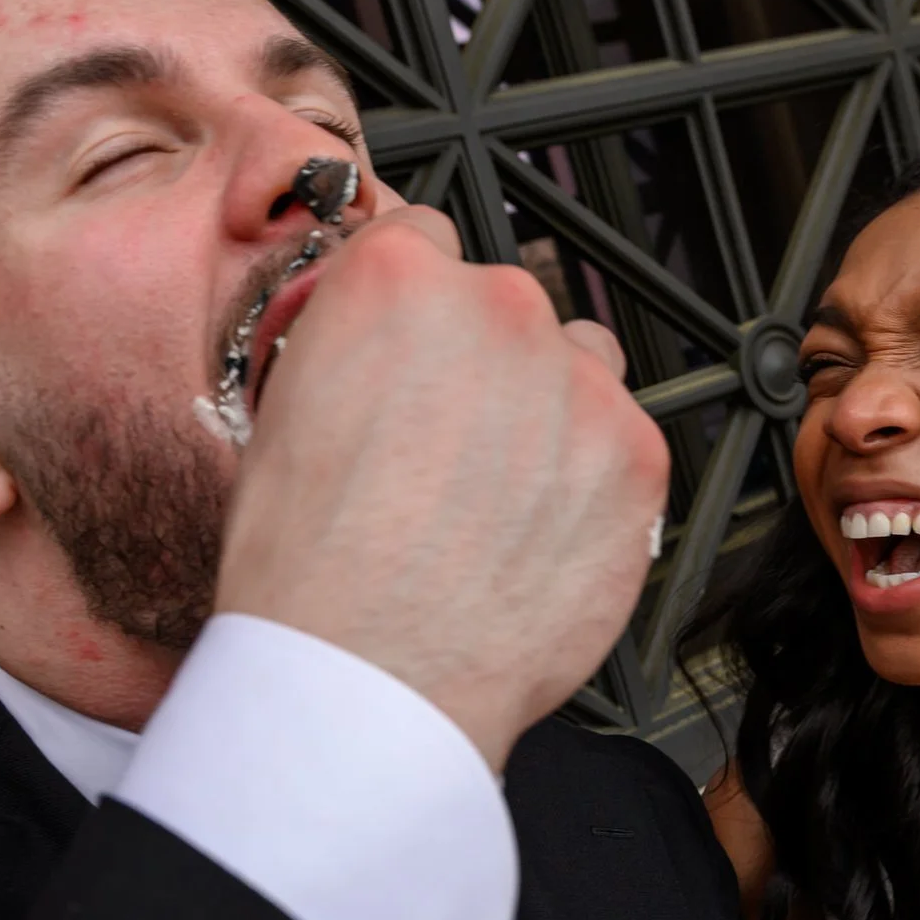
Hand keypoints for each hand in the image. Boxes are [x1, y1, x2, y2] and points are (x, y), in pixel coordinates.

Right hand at [213, 205, 667, 768]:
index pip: (425, 239)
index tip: (410, 350)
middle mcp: (498, 310)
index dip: (411, 307)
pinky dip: (590, 479)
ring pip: (577, 363)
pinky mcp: (637, 457)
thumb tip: (379, 340)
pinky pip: (621, 439)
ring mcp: (578, 382)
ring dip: (548, 409)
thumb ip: (350, 345)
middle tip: (446, 448)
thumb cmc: (310, 572)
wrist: (372, 680)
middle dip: (480, 363)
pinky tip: (536, 533)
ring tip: (499, 494)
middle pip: (505, 304)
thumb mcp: (282, 418)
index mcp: (397, 280)